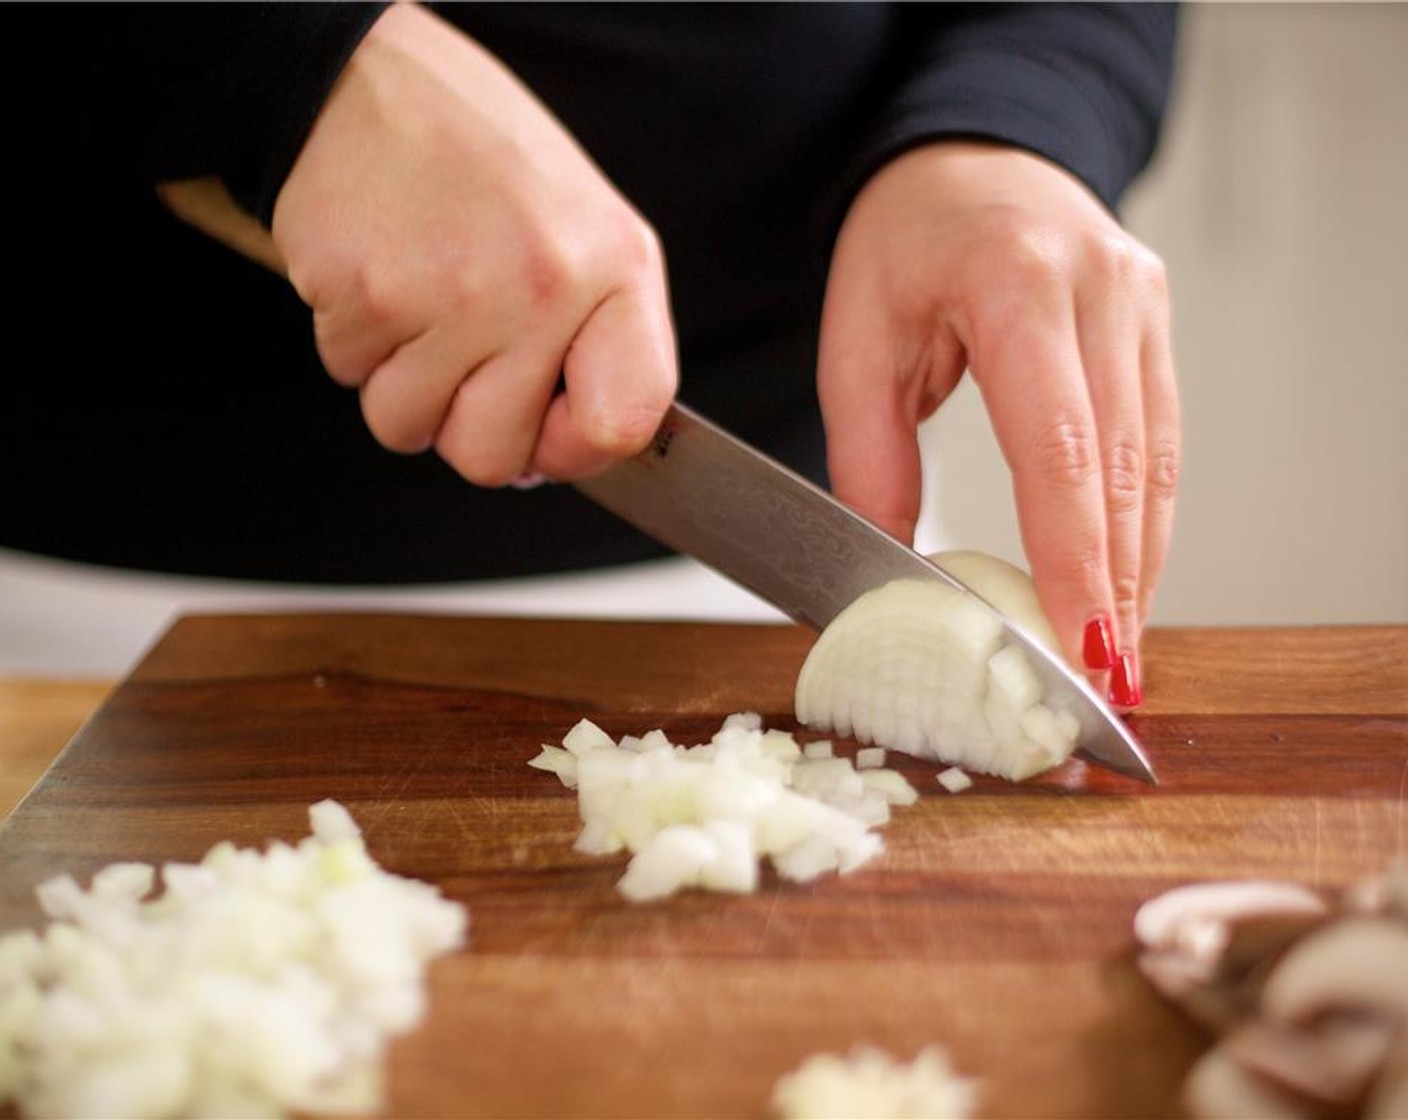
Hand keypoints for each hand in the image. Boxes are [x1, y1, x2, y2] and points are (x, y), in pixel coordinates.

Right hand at [270, 4, 675, 484]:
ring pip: (410, 429)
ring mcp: (453, 296)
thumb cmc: (480, 162)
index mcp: (616, 270)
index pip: (622, 425)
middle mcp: (543, 287)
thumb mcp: (583, 232)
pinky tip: (378, 277)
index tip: (547, 425)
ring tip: (418, 303)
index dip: (575, 448)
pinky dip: (355, 342)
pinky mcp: (366, 295)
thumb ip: (594, 341)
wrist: (364, 83)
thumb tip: (552, 456)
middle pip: (494, 458)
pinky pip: (351, 378)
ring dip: (402, 385)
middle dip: (465, 423)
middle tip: (462, 350)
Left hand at [817, 142, 1178, 704]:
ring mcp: (1142, 304)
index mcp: (1019, 288)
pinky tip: (1128, 578)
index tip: (1082, 642)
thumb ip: (869, 451)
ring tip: (1119, 652)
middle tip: (1103, 683)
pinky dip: (1143, 517)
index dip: (1075, 557)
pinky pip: (1160, 438)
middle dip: (1116, 586)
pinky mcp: (1155, 323)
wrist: (966, 161)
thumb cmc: (903, 241)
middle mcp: (1102, 292)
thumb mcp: (857, 338)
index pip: (1061, 449)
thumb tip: (889, 560)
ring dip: (1140, 565)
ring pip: (1155, 462)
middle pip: (1122, 469)